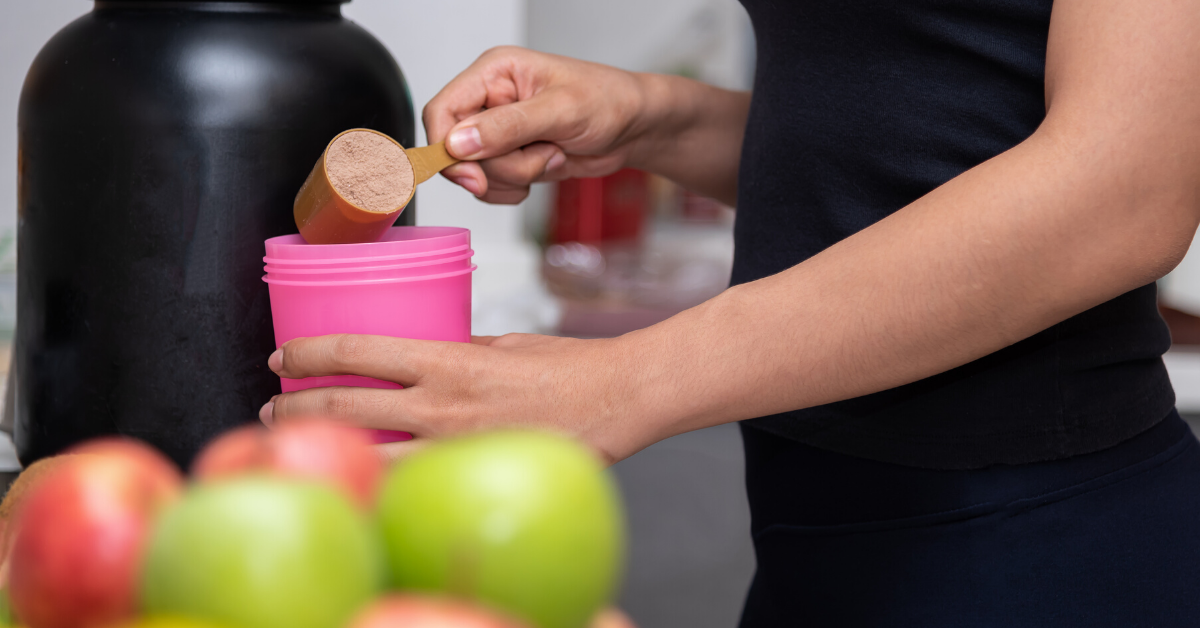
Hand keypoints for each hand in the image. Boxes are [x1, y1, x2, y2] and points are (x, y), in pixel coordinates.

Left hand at [260, 333, 651, 464]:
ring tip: (297, 440)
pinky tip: (362, 471)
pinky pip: (412, 480)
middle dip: (297, 406)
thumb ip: (455, 354)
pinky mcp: (474, 475)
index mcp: (448, 360)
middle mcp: (443, 405)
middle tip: (274, 406)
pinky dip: (378, 474)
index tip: (283, 356)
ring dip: (325, 444)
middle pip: (346, 405)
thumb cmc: (568, 367)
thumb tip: (420, 366)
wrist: (618, 400)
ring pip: (368, 453)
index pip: (357, 350)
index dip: (309, 353)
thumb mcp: (502, 344)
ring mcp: (456, 447)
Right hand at [423, 46, 653, 203]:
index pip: (441, 111)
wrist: (634, 128)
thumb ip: (508, 126)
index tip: (472, 175)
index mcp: (494, 73)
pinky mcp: (509, 158)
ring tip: (551, 154)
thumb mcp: (561, 111)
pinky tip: (545, 168)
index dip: (447, 147)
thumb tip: (459, 142)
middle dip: (498, 166)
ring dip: (514, 177)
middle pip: (456, 151)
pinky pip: (491, 188)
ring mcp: (497, 132)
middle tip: (540, 154)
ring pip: (475, 174)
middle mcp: (489, 101)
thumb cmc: (608, 101)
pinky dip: (515, 189)